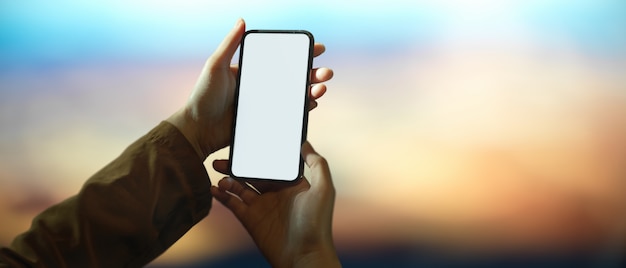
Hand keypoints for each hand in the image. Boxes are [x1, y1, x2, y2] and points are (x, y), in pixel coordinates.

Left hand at [167, 19, 333, 158]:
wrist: (197, 129)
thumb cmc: (203, 96)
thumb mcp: (215, 66)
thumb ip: (230, 44)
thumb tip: (242, 21)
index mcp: (253, 70)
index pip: (282, 58)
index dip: (301, 53)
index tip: (317, 48)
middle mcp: (261, 86)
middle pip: (294, 76)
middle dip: (313, 73)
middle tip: (326, 72)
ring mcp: (265, 104)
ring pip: (295, 95)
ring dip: (312, 90)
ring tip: (322, 88)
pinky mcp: (265, 121)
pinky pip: (289, 113)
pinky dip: (303, 108)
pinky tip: (312, 103)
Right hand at [211, 142, 340, 267]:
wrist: (304, 256)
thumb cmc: (317, 223)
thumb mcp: (324, 189)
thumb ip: (317, 164)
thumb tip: (304, 143)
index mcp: (292, 184)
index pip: (272, 164)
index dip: (260, 154)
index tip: (246, 143)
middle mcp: (276, 193)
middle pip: (253, 174)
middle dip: (238, 165)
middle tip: (222, 158)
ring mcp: (262, 207)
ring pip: (240, 187)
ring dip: (228, 179)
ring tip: (219, 172)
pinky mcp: (251, 220)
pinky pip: (233, 204)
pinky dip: (222, 195)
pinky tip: (214, 188)